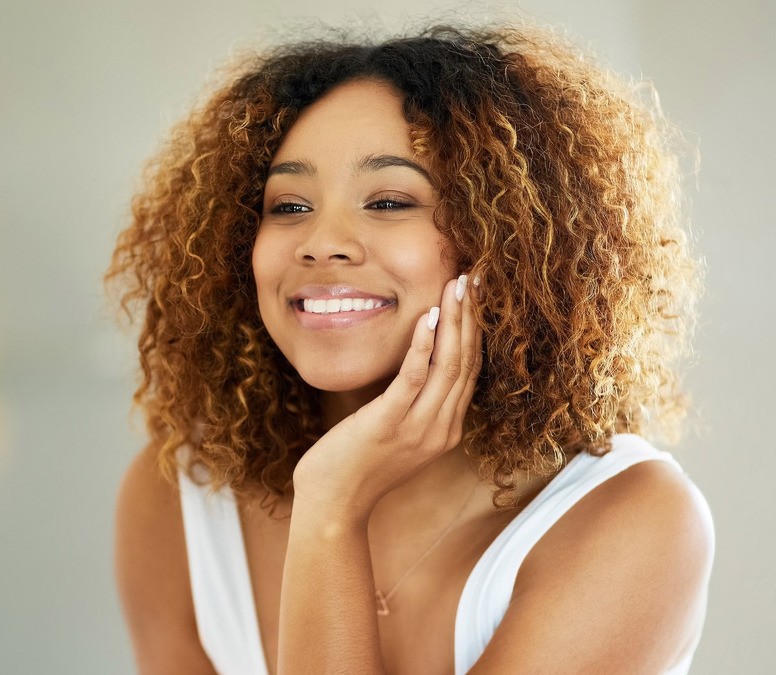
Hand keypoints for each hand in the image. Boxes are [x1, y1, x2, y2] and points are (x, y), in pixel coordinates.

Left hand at [291, 274, 481, 522]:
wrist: (333, 507)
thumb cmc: (354, 469)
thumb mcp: (394, 435)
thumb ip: (411, 407)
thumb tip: (412, 371)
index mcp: (445, 429)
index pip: (470, 371)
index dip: (476, 330)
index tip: (478, 295)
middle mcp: (441, 428)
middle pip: (467, 362)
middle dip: (473, 316)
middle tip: (478, 277)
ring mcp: (419, 428)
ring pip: (449, 365)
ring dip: (455, 321)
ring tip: (459, 285)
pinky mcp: (390, 424)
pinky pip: (414, 378)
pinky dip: (424, 345)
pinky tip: (428, 317)